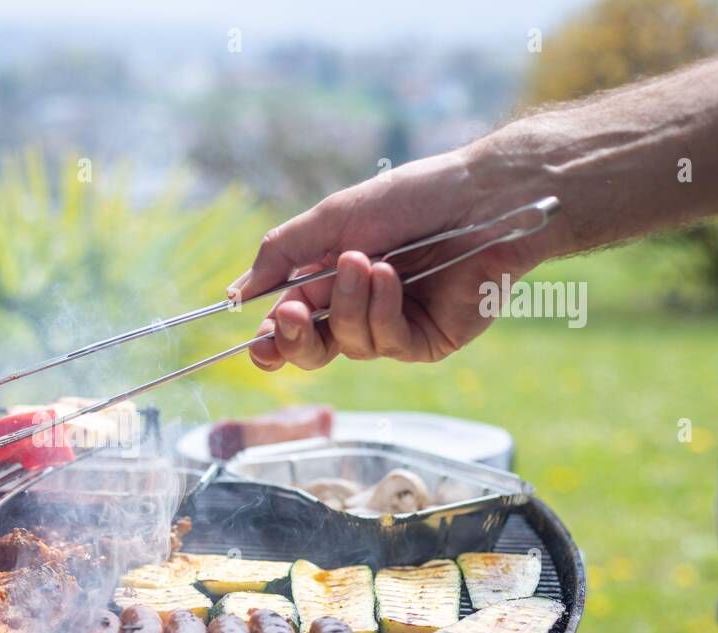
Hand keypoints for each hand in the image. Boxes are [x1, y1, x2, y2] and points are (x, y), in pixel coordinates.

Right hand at [228, 148, 556, 371]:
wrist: (482, 196)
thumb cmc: (412, 198)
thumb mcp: (333, 218)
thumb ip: (281, 255)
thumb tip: (235, 294)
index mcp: (331, 280)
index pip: (291, 324)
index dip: (272, 340)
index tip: (258, 343)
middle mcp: (360, 308)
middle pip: (313, 351)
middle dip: (296, 338)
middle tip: (291, 314)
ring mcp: (394, 327)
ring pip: (349, 344)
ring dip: (350, 304)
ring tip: (367, 262)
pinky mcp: (428, 340)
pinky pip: (389, 343)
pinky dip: (382, 310)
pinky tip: (391, 278)